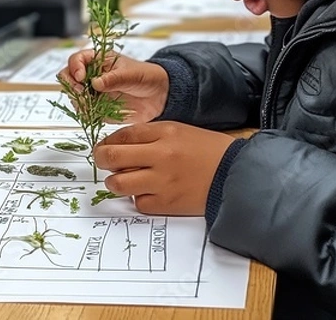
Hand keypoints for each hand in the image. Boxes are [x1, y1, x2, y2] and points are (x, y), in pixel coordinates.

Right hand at [58, 50, 168, 122]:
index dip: (75, 67)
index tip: (81, 77)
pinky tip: (96, 114)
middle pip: (68, 78)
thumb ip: (113, 78)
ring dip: (79, 102)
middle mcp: (91, 76)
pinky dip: (87, 114)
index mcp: (98, 60)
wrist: (158, 96)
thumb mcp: (131, 74)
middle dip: (71, 86)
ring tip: (92, 106)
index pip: (76, 60)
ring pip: (74, 97)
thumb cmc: (145, 76)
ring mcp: (93, 93)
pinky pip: (84, 113)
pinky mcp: (97, 109)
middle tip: (82, 93)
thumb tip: (95, 83)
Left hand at [93, 122, 234, 215]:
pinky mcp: (167, 204)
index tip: (104, 146)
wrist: (234, 173)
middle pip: (113, 157)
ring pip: (119, 183)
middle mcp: (162, 155)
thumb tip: (118, 144)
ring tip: (121, 179)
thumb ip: (149, 135)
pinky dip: (138, 198)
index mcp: (165, 132)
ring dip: (115, 182)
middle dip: (101, 159)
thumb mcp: (178, 130)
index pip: (123, 134)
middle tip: (103, 161)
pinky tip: (146, 191)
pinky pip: (138, 203)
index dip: (107, 141)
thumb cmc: (206, 150)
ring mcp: (163, 181)